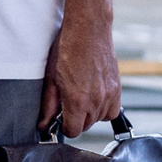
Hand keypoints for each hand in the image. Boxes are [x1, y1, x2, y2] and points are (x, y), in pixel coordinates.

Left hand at [39, 12, 119, 134]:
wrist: (88, 30)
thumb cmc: (67, 49)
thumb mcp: (51, 78)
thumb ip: (48, 105)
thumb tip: (44, 124)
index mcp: (77, 101)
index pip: (73, 131)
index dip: (64, 127)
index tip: (60, 119)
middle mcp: (96, 101)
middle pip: (86, 126)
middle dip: (75, 119)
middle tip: (68, 102)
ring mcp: (109, 95)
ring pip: (99, 119)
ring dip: (89, 114)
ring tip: (81, 96)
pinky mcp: (117, 89)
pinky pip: (112, 110)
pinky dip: (104, 108)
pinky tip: (94, 96)